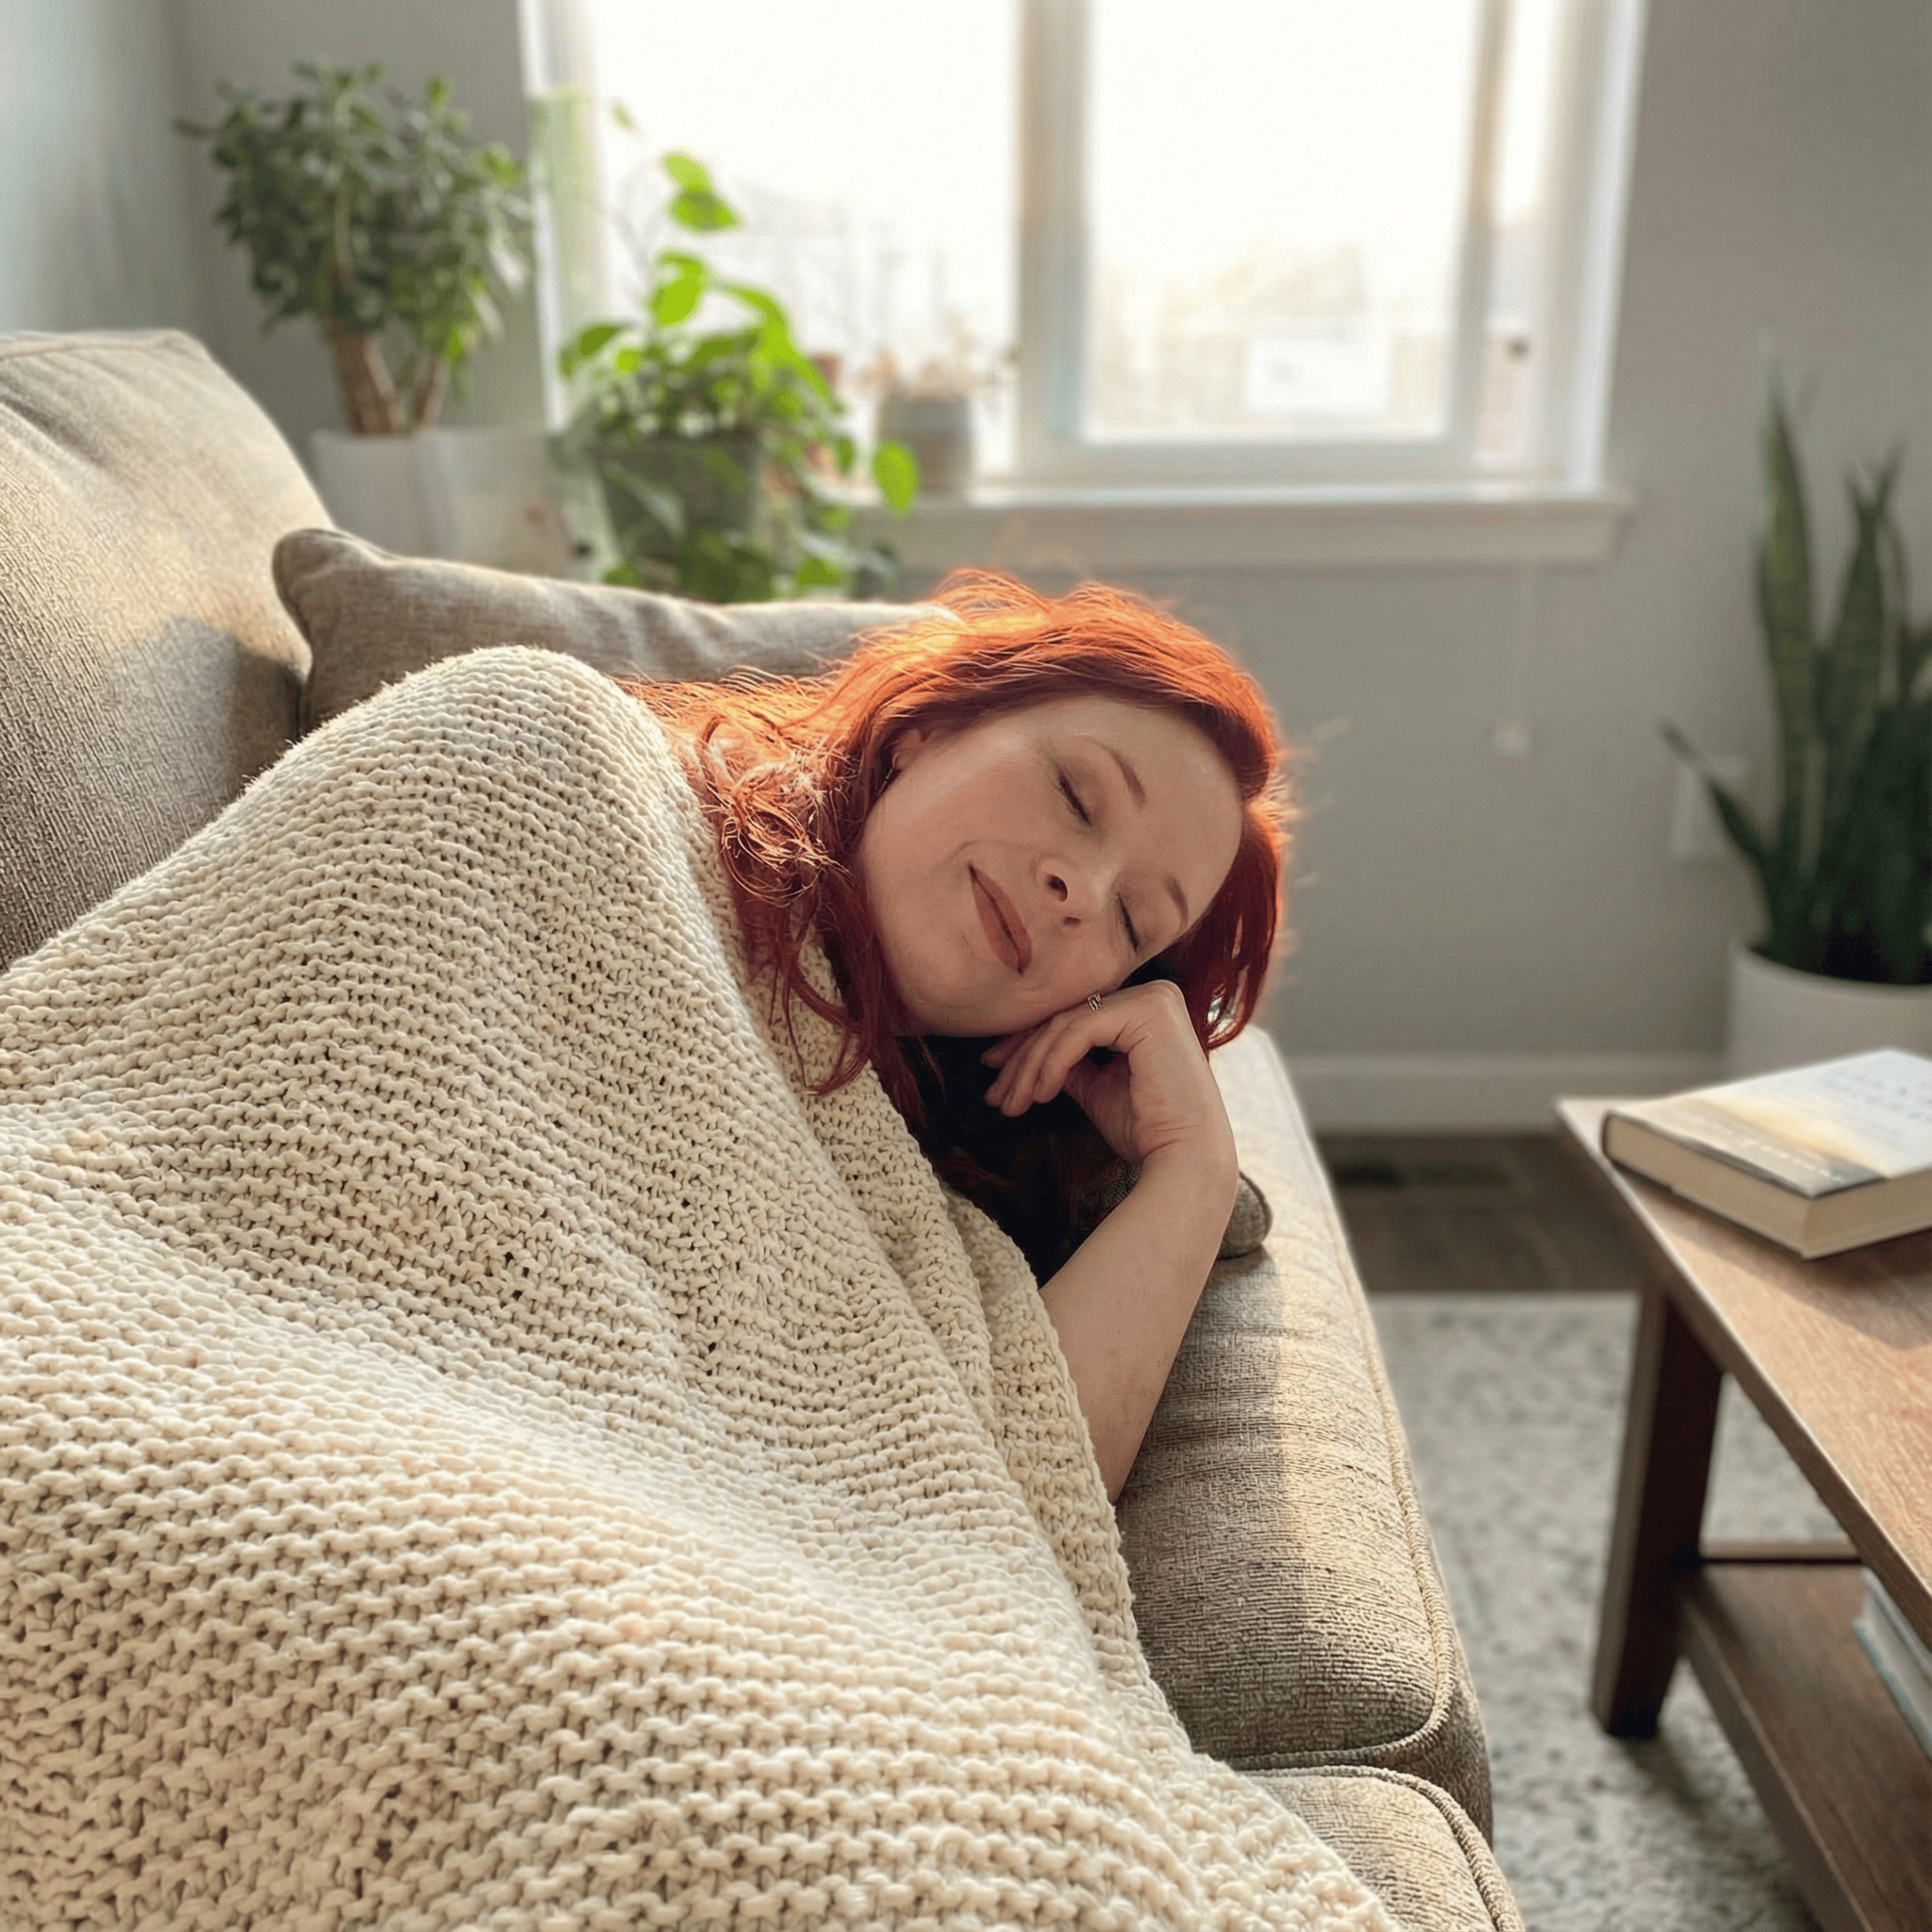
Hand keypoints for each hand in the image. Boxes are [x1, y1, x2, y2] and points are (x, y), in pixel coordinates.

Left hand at [980, 979, 1234, 1174]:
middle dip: (1022, 1059)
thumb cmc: (1146, 1130)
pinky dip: (1051, 1064)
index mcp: (1146, 1009)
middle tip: (994, 1093)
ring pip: (1066, 1025)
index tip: (995, 1075)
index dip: (1029, 1047)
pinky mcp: (1148, 1011)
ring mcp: (1153, 998)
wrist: (1184, 1160)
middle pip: (1067, 1019)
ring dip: (1029, 1068)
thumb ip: (1069, 1064)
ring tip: (1010, 1104)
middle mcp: (1154, 994)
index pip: (1074, 1020)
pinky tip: (1039, 1095)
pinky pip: (1079, 1032)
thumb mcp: (1096, 1087)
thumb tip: (1026, 1056)